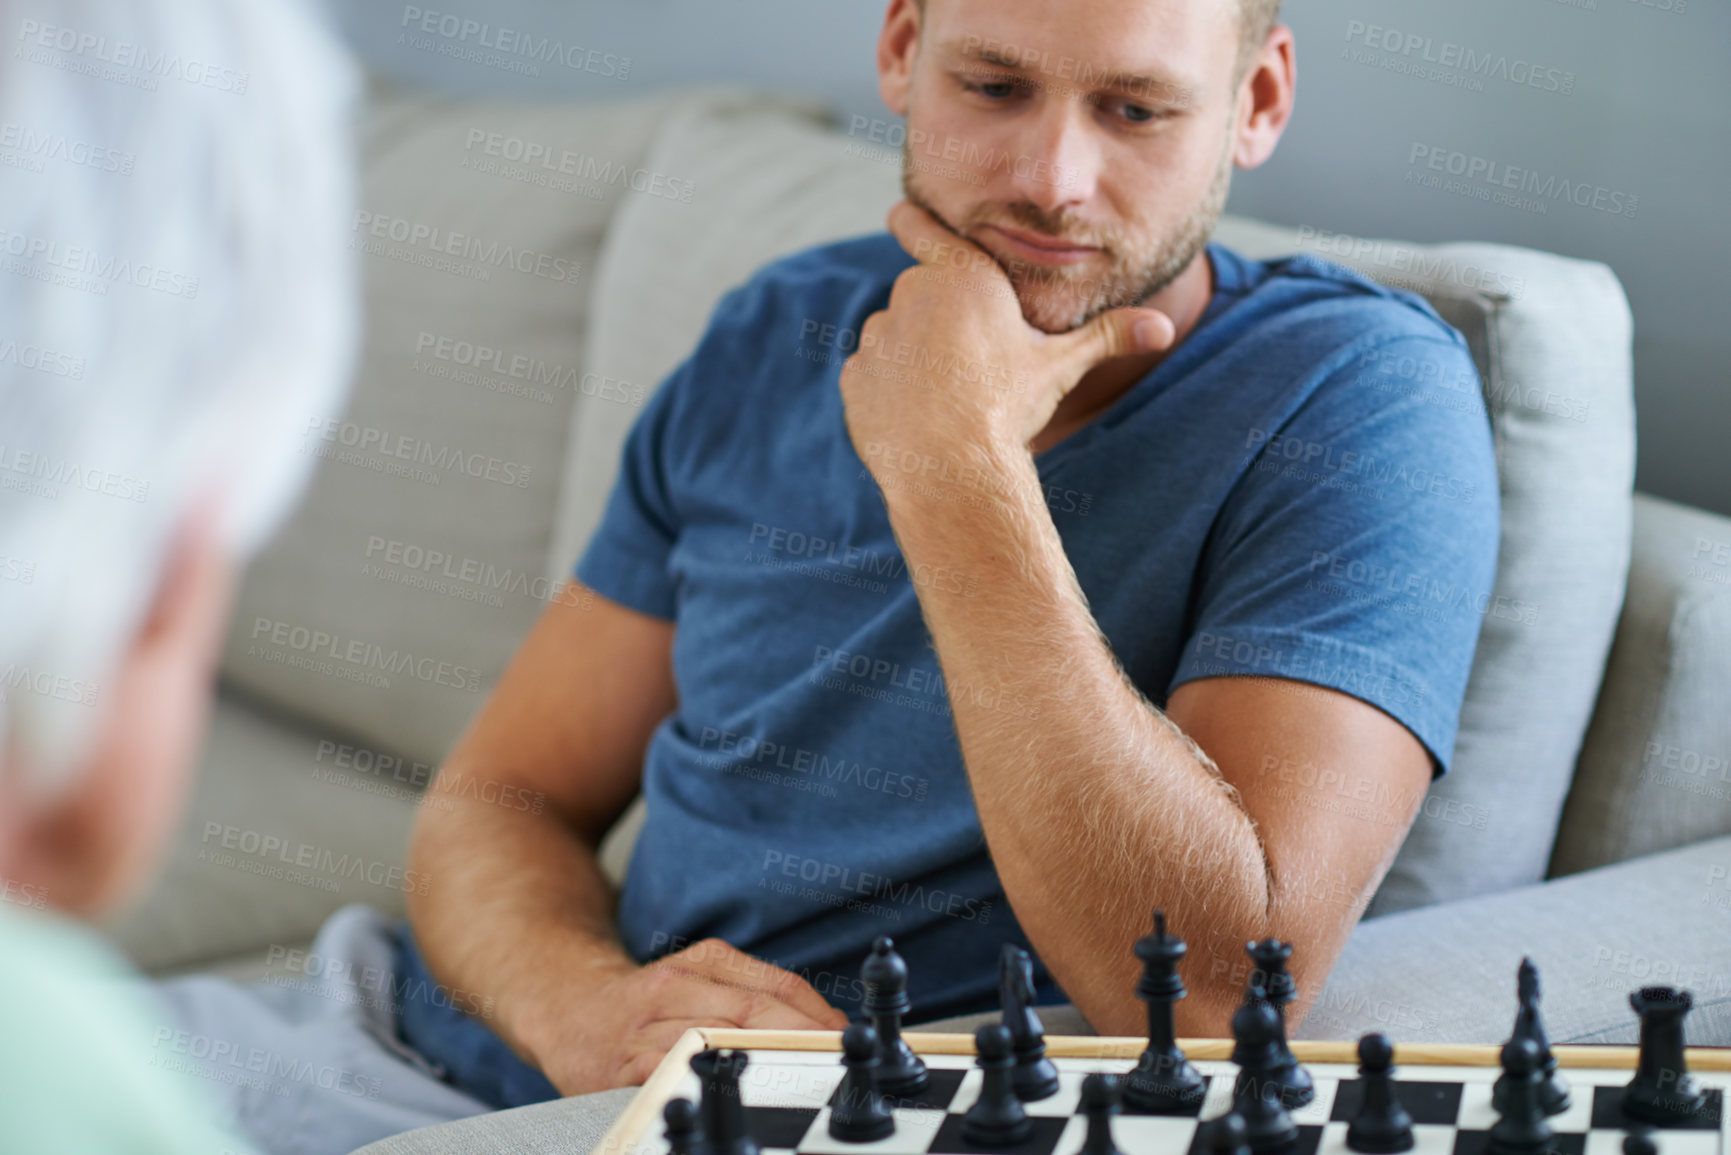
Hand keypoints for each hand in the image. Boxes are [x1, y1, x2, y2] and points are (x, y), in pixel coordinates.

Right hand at [526, 937, 848, 1094]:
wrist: (567, 1010)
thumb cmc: (652, 1002)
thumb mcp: (704, 977)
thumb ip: (760, 996)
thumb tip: (827, 1029)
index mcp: (703, 961)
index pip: (775, 988)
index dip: (817, 1017)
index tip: (849, 1041)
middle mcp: (673, 987)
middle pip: (751, 1015)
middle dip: (798, 1043)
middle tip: (836, 1067)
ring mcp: (644, 1029)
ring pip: (712, 1045)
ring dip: (760, 1067)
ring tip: (799, 1085)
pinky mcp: (617, 1069)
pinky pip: (667, 1077)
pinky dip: (700, 1084)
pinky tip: (728, 1096)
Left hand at [841, 200, 1176, 479]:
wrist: (954, 467)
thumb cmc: (1009, 407)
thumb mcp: (1060, 366)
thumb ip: (1107, 338)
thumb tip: (1164, 327)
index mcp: (962, 276)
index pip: (924, 229)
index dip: (912, 220)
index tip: (898, 212)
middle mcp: (911, 294)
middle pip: (921, 294)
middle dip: (939, 319)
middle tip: (971, 362)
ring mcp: (878, 336)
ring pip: (896, 337)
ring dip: (913, 356)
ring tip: (947, 396)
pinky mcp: (854, 377)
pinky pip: (872, 376)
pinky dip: (888, 390)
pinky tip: (917, 417)